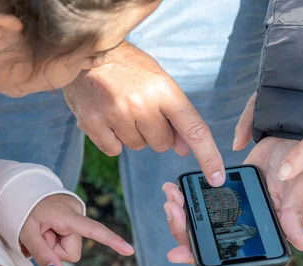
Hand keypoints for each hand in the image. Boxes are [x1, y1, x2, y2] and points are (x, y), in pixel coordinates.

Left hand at [19, 194, 133, 265]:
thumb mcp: (25, 233)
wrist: (22, 190)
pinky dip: (55, 240)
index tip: (129, 251)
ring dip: (54, 245)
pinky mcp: (74, 220)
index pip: (93, 230)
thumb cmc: (22, 210)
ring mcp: (76, 217)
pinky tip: (46, 230)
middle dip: (55, 250)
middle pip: (71, 252)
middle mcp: (76, 214)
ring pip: (69, 249)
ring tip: (41, 230)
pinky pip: (68, 241)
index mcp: (66, 214)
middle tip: (39, 235)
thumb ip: (42, 253)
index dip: (111, 241)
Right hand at [63, 41, 225, 185]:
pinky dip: (112, 139)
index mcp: (164, 90)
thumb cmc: (128, 68)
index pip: (194, 129)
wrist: (86, 51)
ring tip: (121, 108)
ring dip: (133, 134)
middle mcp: (142, 103)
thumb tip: (184, 148)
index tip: (217, 177)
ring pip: (138, 146)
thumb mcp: (158, 82)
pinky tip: (107, 117)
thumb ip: (174, 115)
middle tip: (142, 110)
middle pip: (162, 144)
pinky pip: (114, 150)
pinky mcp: (93, 123)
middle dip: (156, 133)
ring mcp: (116, 114)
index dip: (208, 156)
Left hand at [163, 97, 302, 262]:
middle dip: (181, 227)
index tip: (176, 253)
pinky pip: (198, 203)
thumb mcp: (297, 192)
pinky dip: (184, 198)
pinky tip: (174, 189)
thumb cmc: (299, 171)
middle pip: (202, 239)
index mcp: (259, 236)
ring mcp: (229, 213)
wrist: (287, 143)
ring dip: (179, 212)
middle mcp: (241, 228)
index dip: (199, 257)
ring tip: (171, 195)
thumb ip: (294, 217)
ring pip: (197, 222)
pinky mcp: (221, 196)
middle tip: (172, 207)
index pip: (225, 255)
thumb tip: (301, 244)